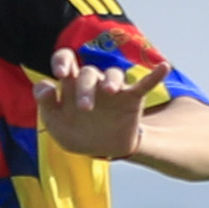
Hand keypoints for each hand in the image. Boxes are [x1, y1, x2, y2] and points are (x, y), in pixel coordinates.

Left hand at [34, 47, 159, 160]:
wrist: (102, 148)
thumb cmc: (74, 131)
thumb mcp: (55, 124)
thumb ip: (45, 105)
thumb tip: (45, 85)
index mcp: (70, 83)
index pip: (65, 60)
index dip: (62, 61)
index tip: (60, 73)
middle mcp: (92, 81)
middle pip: (88, 73)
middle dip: (85, 88)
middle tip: (85, 109)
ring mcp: (112, 89)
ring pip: (113, 74)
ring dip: (111, 80)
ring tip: (110, 90)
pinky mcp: (131, 98)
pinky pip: (145, 83)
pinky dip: (155, 75)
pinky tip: (164, 66)